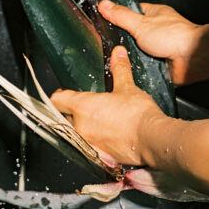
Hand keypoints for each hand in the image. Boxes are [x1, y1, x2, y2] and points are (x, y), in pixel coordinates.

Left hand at [51, 45, 168, 166]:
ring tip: (96, 122)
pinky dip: (92, 141)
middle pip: (64, 117)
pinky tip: (104, 137)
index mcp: (82, 106)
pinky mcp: (97, 156)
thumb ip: (119, 70)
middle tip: (83, 106)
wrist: (151, 139)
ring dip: (81, 128)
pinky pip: (87, 146)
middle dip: (71, 112)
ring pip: (75, 133)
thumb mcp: (127, 87)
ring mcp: (87, 143)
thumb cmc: (137, 114)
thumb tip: (118, 53)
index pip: (57, 100)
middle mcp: (79, 127)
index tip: (65, 93)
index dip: (60, 95)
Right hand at [98, 0, 200, 84]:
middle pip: (132, 33)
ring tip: (120, 56)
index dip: (118, 16)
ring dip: (130, 55)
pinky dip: (137, 67)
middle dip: (123, 40)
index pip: (131, 11)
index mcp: (153, 14)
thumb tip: (104, 4)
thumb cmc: (174, 36)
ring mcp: (158, 47)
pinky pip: (142, 65)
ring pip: (136, 51)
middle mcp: (156, 30)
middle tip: (111, 43)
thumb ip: (121, 16)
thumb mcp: (140, 23)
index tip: (104, 21)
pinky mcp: (159, 63)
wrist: (193, 58)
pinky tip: (130, 68)